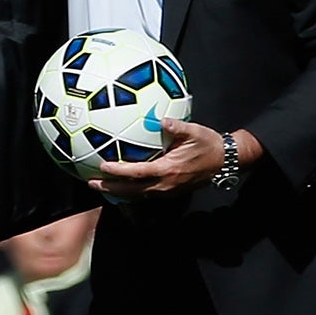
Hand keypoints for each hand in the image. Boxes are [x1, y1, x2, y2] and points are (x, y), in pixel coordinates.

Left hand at [89, 119, 231, 198]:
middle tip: (91, 183)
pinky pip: (145, 194)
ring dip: (118, 193)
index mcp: (168, 170)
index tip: (103, 166)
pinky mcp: (170, 192)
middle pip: (132, 190)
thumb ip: (176, 126)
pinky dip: (130, 192)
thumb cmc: (208, 144)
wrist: (224, 161)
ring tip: (101, 187)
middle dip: (110, 188)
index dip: (119, 171)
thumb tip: (161, 119)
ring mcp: (167, 191)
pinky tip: (120, 187)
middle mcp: (165, 185)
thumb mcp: (194, 132)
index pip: (138, 173)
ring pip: (137, 195)